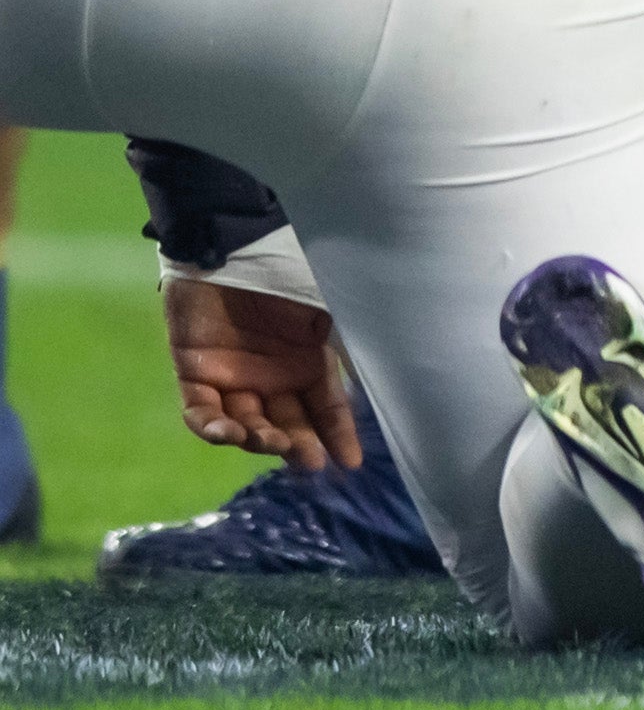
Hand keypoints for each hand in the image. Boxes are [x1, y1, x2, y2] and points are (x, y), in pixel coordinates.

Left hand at [164, 279, 362, 471]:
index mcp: (308, 361)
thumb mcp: (327, 308)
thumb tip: (381, 377)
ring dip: (260, 440)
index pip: (327, 408)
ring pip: (247, 425)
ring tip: (271, 441)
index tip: (349, 464)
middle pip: (288, 424)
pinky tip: (231, 432)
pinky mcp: (196, 374)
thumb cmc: (285, 272)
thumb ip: (347, 343)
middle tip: (306, 461)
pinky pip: (202, 413)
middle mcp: (273, 377)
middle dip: (299, 446)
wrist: (230, 245)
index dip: (338, 435)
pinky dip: (214, 428)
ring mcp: (233, 378)